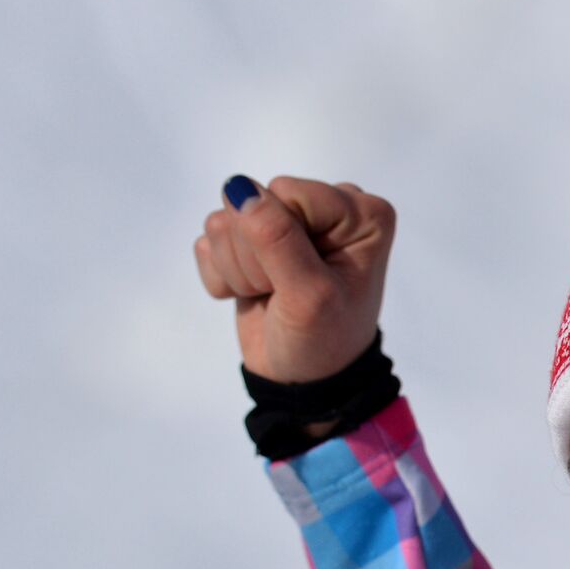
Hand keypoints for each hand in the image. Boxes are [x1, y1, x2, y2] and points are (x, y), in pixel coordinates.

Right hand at [194, 175, 396, 382]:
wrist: (304, 379)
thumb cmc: (324, 340)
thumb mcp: (309, 295)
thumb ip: (277, 239)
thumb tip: (239, 189)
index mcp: (361, 213)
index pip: (286, 192)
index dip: (280, 239)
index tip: (303, 279)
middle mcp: (327, 207)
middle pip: (254, 202)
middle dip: (257, 257)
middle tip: (285, 292)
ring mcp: (286, 220)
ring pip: (224, 221)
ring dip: (240, 270)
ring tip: (273, 295)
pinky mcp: (250, 240)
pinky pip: (208, 241)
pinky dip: (224, 276)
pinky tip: (253, 295)